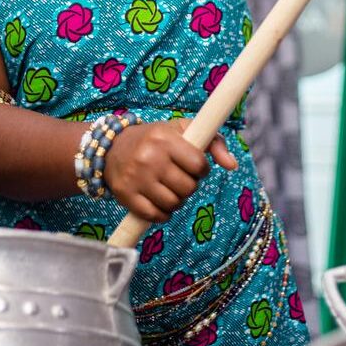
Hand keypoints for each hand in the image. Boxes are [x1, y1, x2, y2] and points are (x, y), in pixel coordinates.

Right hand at [104, 118, 237, 222]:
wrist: (112, 147)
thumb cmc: (155, 138)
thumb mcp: (182, 130)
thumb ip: (213, 142)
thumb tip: (233, 165)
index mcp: (164, 138)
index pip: (198, 164)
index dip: (201, 169)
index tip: (194, 166)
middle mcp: (149, 157)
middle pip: (187, 188)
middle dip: (189, 186)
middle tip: (180, 178)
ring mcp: (136, 178)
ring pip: (173, 204)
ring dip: (177, 201)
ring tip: (170, 189)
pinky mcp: (126, 195)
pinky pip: (156, 216)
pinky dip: (163, 214)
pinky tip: (160, 202)